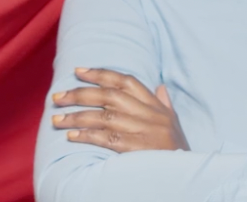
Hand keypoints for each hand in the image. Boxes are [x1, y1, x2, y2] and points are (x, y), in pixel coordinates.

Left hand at [51, 67, 189, 152]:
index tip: (78, 71)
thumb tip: (160, 86)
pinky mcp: (138, 150)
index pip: (126, 81)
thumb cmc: (177, 150)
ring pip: (104, 117)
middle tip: (57, 98)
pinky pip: (108, 139)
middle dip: (80, 94)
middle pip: (109, 96)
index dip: (100, 74)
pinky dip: (88, 136)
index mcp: (156, 106)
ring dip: (77, 117)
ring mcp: (145, 132)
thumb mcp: (174, 124)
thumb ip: (165, 104)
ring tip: (57, 119)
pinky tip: (72, 136)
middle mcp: (151, 115)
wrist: (188, 176)